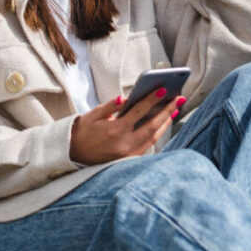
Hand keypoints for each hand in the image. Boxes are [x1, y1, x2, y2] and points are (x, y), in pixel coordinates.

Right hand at [69, 88, 186, 164]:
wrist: (72, 155)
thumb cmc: (82, 132)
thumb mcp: (92, 116)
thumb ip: (110, 106)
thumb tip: (125, 98)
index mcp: (114, 130)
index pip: (138, 111)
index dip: (152, 100)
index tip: (163, 89)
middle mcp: (124, 143)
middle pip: (152, 125)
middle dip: (167, 110)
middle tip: (179, 98)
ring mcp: (128, 154)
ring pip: (153, 136)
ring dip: (165, 122)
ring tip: (174, 109)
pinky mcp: (129, 160)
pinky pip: (148, 145)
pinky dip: (157, 134)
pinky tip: (162, 124)